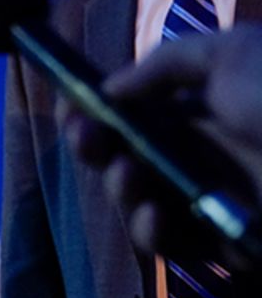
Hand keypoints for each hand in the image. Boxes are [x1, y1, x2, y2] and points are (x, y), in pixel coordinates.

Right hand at [62, 25, 261, 263]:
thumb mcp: (229, 53)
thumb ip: (163, 66)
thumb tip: (109, 89)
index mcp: (201, 107)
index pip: (132, 111)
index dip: (93, 109)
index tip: (69, 105)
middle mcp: (201, 152)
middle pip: (123, 154)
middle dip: (92, 145)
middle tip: (83, 137)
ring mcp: (211, 199)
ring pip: (137, 201)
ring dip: (117, 186)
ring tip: (127, 173)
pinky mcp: (225, 244)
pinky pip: (171, 244)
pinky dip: (150, 229)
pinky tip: (153, 210)